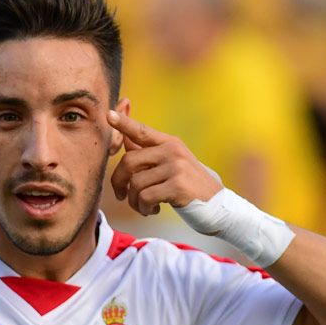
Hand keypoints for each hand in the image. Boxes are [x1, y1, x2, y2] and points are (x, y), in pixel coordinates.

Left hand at [107, 110, 222, 215]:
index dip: (124, 123)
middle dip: (118, 182)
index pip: (142, 130)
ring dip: (134, 201)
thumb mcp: (171, 164)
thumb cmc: (189, 186)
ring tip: (143, 206)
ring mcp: (176, 167)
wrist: (217, 206)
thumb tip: (125, 138)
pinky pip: (145, 197)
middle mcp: (172, 151)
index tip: (108, 114)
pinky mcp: (178, 185)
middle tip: (121, 196)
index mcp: (169, 143)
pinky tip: (152, 210)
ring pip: (135, 183)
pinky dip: (144, 208)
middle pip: (128, 161)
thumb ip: (149, 152)